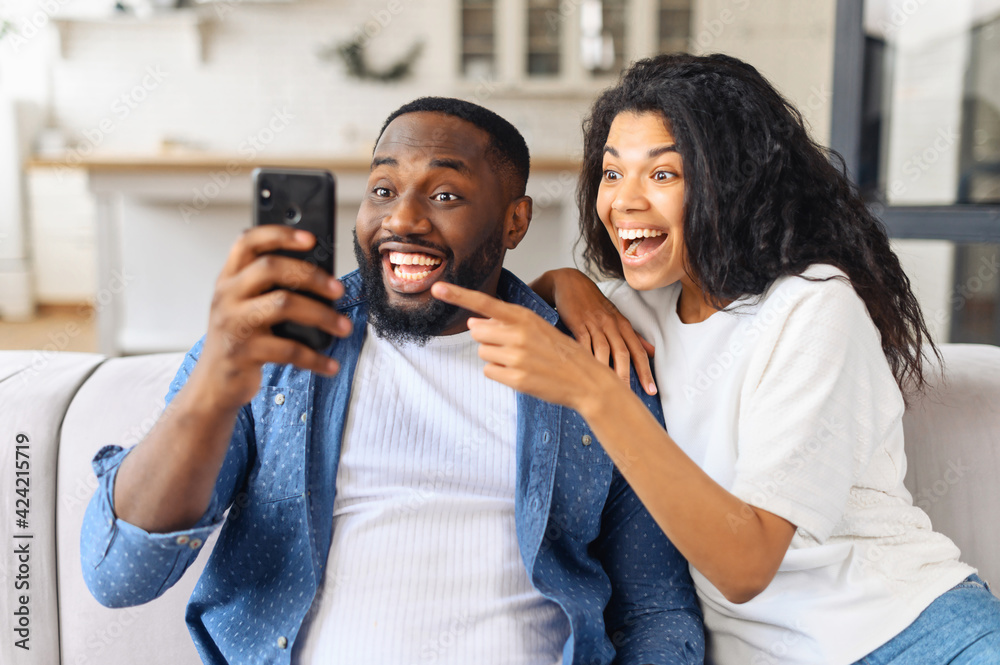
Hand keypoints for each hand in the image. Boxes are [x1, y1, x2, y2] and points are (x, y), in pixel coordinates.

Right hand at [194, 225, 352, 408]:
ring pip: (283, 304)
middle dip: (312, 275)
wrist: (212, 384)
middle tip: (338, 289)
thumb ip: (268, 288)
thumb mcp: (244, 307)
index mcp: (229, 279)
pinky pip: (288, 350)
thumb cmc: (239, 340)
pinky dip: (314, 358)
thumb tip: (322, 278)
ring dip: (322, 315)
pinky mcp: (243, 353)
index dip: (279, 235)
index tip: (310, 239)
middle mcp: (227, 296)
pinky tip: (330, 365)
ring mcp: (233, 323)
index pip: (247, 242)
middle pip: (271, 267)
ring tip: (344, 327)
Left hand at [431, 281, 617, 411]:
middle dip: (489, 339)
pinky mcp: (516, 379)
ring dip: (495, 357)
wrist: (586, 380)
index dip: (458, 295)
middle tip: (514, 346)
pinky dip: (500, 373)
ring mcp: (517, 357)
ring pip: (482, 353)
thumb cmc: (560, 352)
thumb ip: (505, 323)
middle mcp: (518, 334)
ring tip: (521, 360)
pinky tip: (520, 374)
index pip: (484, 303)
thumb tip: (472, 323)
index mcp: (524, 316)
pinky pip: (490, 372)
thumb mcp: (538, 327)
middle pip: (478, 332)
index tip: (437, 288)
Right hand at [532, 269, 655, 394]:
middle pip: (623, 352)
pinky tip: (586, 371)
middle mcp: (611, 324)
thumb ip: (633, 336)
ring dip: (606, 370)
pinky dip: (585, 357)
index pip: (638, 351)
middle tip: (628, 395)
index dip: (645, 371)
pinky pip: (583, 343)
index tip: (651, 390)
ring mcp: (594, 324)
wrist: (570, 283)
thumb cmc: (594, 303)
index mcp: (623, 325)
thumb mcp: (616, 317)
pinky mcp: (577, 323)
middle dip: (627, 375)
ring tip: (608, 388)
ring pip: (604, 349)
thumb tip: (652, 352)